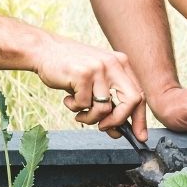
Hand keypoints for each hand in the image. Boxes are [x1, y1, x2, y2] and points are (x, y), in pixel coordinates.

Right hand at [30, 38, 146, 140]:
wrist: (46, 50)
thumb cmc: (71, 68)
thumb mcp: (96, 81)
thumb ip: (109, 102)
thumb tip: (118, 131)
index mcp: (121, 64)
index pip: (139, 94)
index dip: (140, 118)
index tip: (139, 136)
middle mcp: (114, 64)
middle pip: (132, 100)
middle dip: (119, 120)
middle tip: (104, 127)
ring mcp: (99, 68)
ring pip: (105, 108)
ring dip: (90, 117)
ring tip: (79, 112)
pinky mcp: (83, 74)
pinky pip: (83, 105)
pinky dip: (74, 108)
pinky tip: (69, 98)